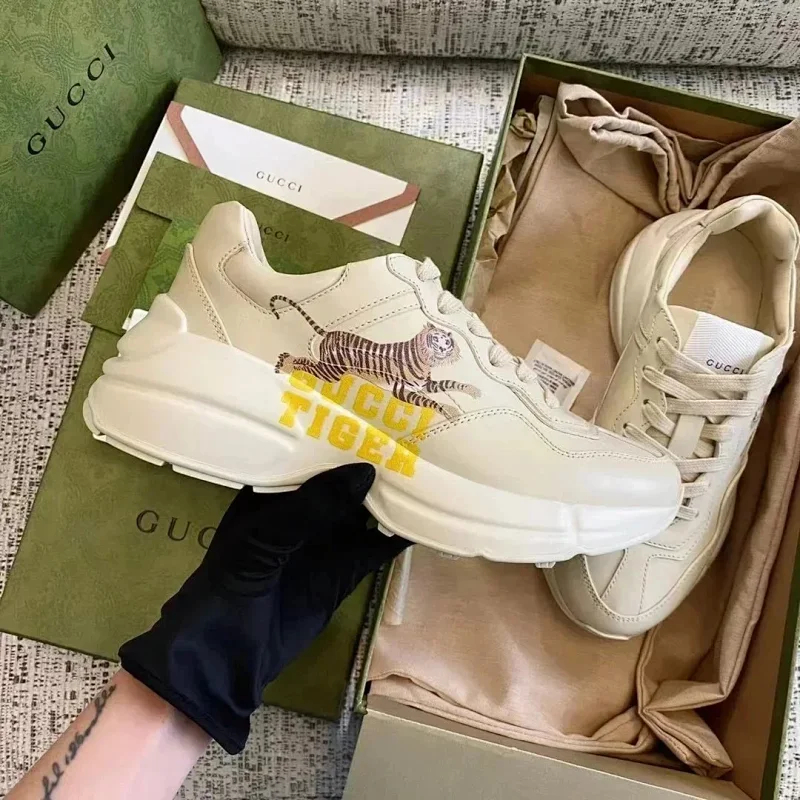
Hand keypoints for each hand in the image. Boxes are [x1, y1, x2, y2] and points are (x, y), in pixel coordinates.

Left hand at [119, 464, 408, 753]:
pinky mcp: (344, 573)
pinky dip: (400, 535)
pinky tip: (427, 518)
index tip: (379, 414)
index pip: (312, 453)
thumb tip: (366, 471)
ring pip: (366, 512)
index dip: (341, 435)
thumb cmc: (230, 584)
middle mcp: (303, 511)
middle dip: (376, 463)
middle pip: (345, 481)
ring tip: (430, 471)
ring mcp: (325, 542)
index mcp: (273, 491)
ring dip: (393, 496)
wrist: (224, 657)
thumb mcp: (264, 537)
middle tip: (418, 438)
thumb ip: (311, 505)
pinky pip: (376, 548)